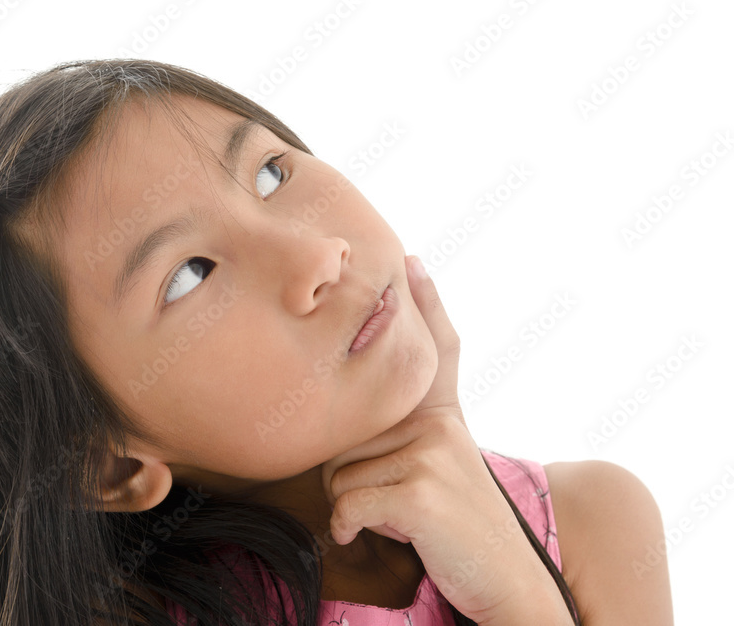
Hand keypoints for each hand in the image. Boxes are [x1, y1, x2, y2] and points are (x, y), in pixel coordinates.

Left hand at [319, 255, 564, 622]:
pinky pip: (346, 505)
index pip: (436, 350)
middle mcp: (439, 423)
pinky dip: (352, 531)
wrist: (508, 586)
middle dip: (354, 480)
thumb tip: (349, 415)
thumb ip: (404, 438)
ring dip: (358, 509)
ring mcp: (431, 452)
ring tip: (407, 521)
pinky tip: (393, 537)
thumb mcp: (440, 471)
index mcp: (443, 415)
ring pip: (338, 475)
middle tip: (402, 505)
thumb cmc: (458, 533)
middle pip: (344, 437)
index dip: (428, 302)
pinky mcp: (419, 488)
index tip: (413, 259)